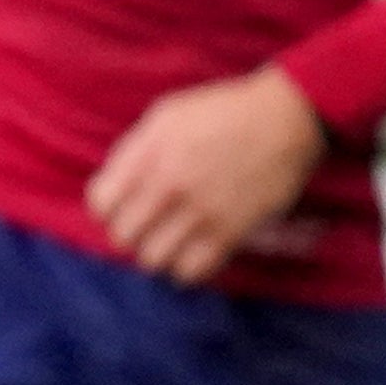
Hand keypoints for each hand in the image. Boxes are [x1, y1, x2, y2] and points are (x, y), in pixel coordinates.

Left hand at [86, 67, 324, 281]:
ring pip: (152, 260)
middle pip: (122, 237)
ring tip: (169, 238)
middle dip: (130, 231)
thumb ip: (134, 151)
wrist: (284, 120)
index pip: (100, 204)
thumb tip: (113, 188)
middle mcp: (171, 184)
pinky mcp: (230, 232)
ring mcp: (200, 211)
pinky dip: (185, 266)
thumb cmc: (223, 112)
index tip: (122, 204)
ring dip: (157, 252)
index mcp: (150, 153)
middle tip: (146, 223)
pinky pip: (190, 272)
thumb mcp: (167, 114)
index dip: (107, 207)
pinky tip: (191, 249)